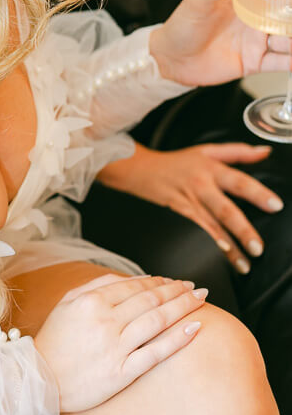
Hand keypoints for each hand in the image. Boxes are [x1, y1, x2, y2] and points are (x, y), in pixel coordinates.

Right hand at [34, 272, 205, 411]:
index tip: (175, 281)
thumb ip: (95, 287)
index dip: (159, 282)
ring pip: (157, 321)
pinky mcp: (121, 372)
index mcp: (91, 302)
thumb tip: (129, 279)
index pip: (135, 286)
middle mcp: (106, 321)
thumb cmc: (53, 340)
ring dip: (183, 307)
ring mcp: (115, 347)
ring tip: (200, 299)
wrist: (38, 379)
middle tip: (196, 287)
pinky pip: (156, 352)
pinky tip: (196, 328)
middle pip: (151, 300)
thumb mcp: (66, 305)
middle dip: (178, 291)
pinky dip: (178, 339)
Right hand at [97, 142, 282, 275]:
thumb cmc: (177, 161)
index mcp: (212, 168)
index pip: (239, 181)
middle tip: (258, 248)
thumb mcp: (207, 150)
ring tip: (244, 264)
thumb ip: (238, 152)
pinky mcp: (177, 215)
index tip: (275, 206)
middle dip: (242, 230)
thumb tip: (265, 151)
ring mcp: (188, 203)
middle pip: (225, 210)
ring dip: (229, 248)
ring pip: (212, 228)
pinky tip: (218, 257)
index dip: (257, 193)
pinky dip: (207, 244)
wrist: (139, 169)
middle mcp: (201, 186)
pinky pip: (195, 232)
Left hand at [149, 0, 290, 87]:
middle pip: (284, 16)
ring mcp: (255, 42)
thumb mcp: (196, 2)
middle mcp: (253, 21)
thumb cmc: (181, 27)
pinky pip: (278, 62)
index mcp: (242, 2)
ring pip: (286, 39)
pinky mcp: (254, 63)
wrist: (170, 59)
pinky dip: (289, 62)